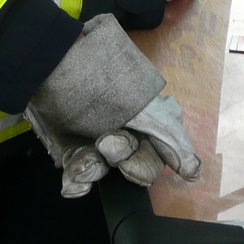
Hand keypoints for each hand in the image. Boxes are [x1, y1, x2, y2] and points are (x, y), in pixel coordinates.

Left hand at [24, 15, 199, 195]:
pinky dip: (76, 181)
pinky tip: (72, 184)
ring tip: (85, 161)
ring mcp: (94, 141)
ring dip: (95, 169)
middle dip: (125, 161)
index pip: (157, 154)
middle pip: (132, 165)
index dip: (152, 162)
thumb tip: (194, 173)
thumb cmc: (99, 71)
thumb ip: (169, 134)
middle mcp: (122, 132)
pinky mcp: (69, 147)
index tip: (147, 170)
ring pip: (102, 170)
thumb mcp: (141, 99)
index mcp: (144, 119)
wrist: (49, 59)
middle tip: (109, 144)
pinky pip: (76, 172)